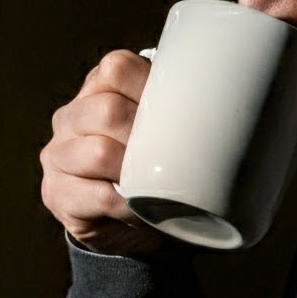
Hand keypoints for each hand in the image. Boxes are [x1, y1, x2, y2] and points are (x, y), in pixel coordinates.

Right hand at [39, 49, 165, 253]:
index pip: (117, 68)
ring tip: (156, 186)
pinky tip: (142, 210)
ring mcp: (58, 155)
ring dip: (135, 173)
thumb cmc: (156, 173)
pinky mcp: (58, 193)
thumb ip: (181, 111)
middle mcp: (71, 118)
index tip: (180, 113)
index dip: (150, 87)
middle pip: (107, 110)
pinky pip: (98, 195)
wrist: (132, 229)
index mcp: (97, 91)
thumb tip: (238, 105)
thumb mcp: (166, 136)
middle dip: (146, 136)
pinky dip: (128, 206)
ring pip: (98, 152)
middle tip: (173, 158)